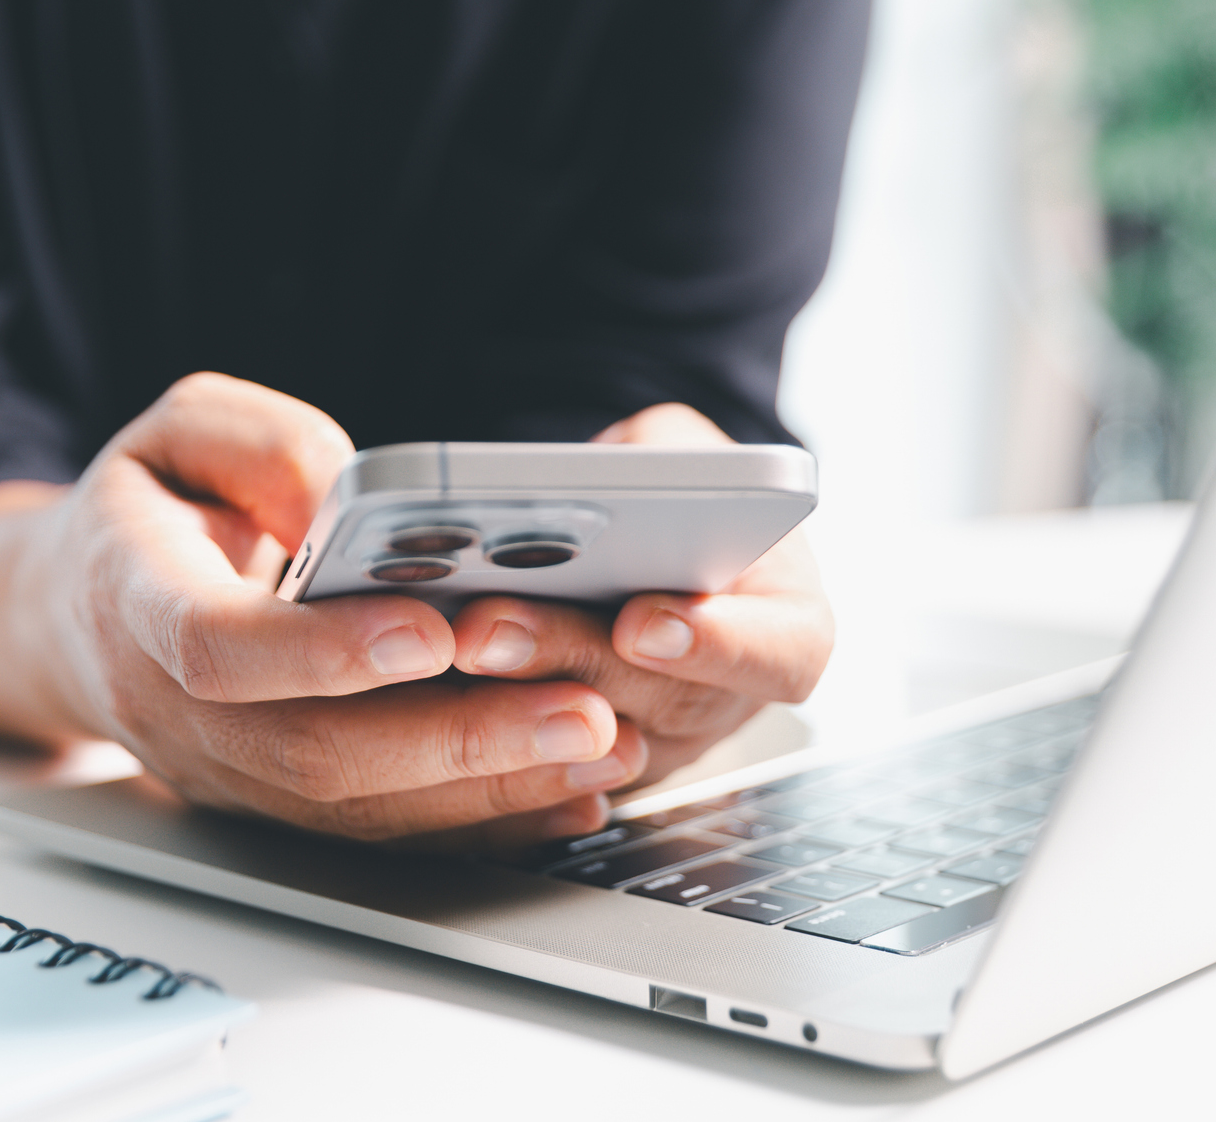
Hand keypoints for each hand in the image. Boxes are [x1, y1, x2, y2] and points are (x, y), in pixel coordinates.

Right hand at [0, 373, 643, 845]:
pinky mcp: (277, 805)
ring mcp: (226, 773)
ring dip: (490, 790)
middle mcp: (175, 710)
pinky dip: (481, 819)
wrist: (77, 613)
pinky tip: (569, 793)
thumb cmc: (153, 506)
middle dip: (460, 738)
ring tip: (603, 748)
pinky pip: (381, 831)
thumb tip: (349, 498)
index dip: (323, 650)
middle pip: (316, 752)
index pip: (219, 646)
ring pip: (358, 808)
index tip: (433, 631)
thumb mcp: (182, 431)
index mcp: (134, 599)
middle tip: (583, 710)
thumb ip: (261, 444)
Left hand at [448, 403, 834, 792]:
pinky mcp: (588, 765)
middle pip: (662, 703)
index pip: (778, 656)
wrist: (648, 537)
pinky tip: (428, 680)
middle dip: (571, 660)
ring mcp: (659, 742)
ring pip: (591, 744)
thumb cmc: (683, 490)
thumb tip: (604, 479)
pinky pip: (540, 763)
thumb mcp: (690, 450)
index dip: (716, 647)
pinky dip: (486, 726)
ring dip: (513, 697)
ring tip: (453, 638)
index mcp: (787, 625)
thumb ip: (670, 461)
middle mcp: (729, 699)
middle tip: (493, 625)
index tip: (641, 620)